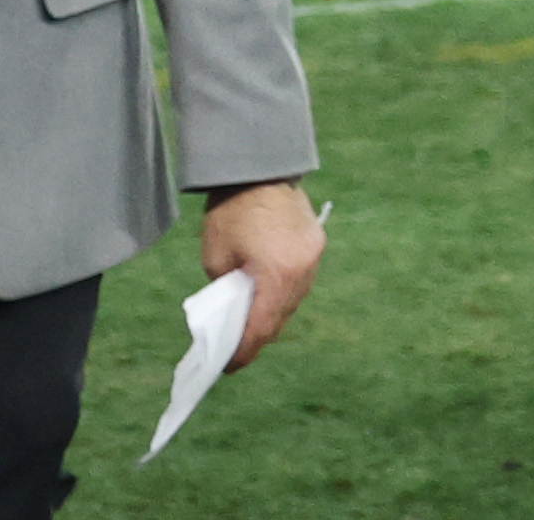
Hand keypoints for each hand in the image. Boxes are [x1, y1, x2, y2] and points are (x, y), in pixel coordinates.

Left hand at [199, 180, 325, 371]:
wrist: (259, 166)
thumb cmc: (229, 211)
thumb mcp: (216, 259)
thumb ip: (228, 292)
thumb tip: (234, 314)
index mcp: (277, 275)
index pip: (261, 327)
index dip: (243, 351)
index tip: (228, 366)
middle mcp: (302, 271)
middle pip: (280, 318)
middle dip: (258, 336)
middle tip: (236, 348)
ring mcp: (313, 257)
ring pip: (293, 301)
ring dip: (272, 314)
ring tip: (250, 322)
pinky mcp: (316, 244)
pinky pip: (299, 281)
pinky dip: (282, 293)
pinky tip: (266, 296)